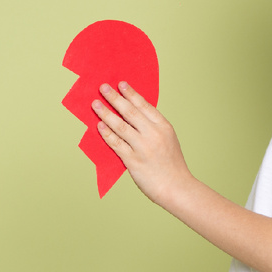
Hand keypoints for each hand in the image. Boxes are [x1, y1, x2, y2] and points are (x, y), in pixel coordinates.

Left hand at [92, 81, 192, 206]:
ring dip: (106, 113)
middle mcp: (153, 134)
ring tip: (95, 104)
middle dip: (115, 98)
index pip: (144, 105)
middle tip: (103, 88)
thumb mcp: (169, 139)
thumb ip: (153, 126)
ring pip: (120, 126)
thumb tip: (134, 114)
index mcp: (164, 126)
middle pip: (130, 111)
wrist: (176, 188)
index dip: (131, 93)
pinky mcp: (133, 161)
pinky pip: (116, 144)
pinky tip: (99, 126)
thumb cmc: (172, 165)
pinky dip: (107, 133)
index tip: (121, 84)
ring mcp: (142, 147)